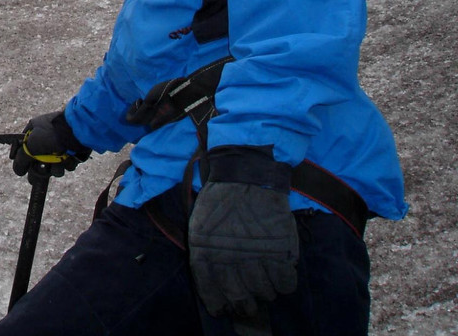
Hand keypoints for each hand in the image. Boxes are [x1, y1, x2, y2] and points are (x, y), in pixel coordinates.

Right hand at [10, 111, 90, 178]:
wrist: (78, 131)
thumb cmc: (51, 134)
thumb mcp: (30, 145)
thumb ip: (21, 159)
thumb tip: (18, 171)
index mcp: (34, 130)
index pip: (23, 148)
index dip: (23, 159)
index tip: (23, 169)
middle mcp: (46, 138)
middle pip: (38, 160)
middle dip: (38, 170)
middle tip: (35, 178)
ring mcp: (59, 146)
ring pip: (53, 165)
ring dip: (54, 168)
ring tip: (57, 163)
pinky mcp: (71, 153)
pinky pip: (65, 165)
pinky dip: (66, 164)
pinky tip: (68, 158)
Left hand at [188, 147, 298, 320]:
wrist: (245, 174)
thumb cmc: (220, 201)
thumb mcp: (199, 227)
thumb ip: (205, 257)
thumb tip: (214, 291)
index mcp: (205, 252)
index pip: (210, 291)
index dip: (218, 305)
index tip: (224, 311)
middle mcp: (230, 257)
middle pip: (239, 297)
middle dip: (244, 305)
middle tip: (249, 303)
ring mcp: (257, 254)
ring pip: (265, 293)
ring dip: (266, 292)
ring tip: (264, 283)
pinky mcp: (281, 249)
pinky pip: (286, 283)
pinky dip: (285, 285)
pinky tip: (281, 276)